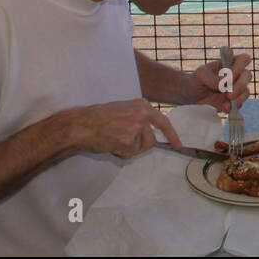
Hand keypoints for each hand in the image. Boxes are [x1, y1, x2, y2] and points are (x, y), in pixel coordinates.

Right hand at [66, 99, 180, 157]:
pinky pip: (130, 153)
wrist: (80, 125)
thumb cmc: (96, 120)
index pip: (163, 121)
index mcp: (141, 105)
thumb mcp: (122, 111)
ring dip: (128, 149)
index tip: (179, 145)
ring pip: (141, 148)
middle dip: (138, 147)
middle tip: (121, 144)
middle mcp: (142, 114)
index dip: (172, 135)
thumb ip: (137, 119)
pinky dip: (120, 153)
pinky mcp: (129, 139)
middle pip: (151, 140)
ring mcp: (137, 126)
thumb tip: (149, 135)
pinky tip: (109, 144)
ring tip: (113, 140)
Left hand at [184, 52, 252, 111]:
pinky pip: (240, 104)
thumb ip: (211, 77)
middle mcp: (236, 75)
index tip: (229, 74)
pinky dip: (233, 107)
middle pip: (248, 76)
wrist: (190, 97)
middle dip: (240, 85)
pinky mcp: (233, 102)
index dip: (240, 66)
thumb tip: (224, 84)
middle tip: (228, 93)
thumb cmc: (196, 80)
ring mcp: (236, 89)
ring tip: (226, 103)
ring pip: (246, 91)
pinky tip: (224, 108)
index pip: (244, 59)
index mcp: (229, 64)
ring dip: (238, 98)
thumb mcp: (200, 75)